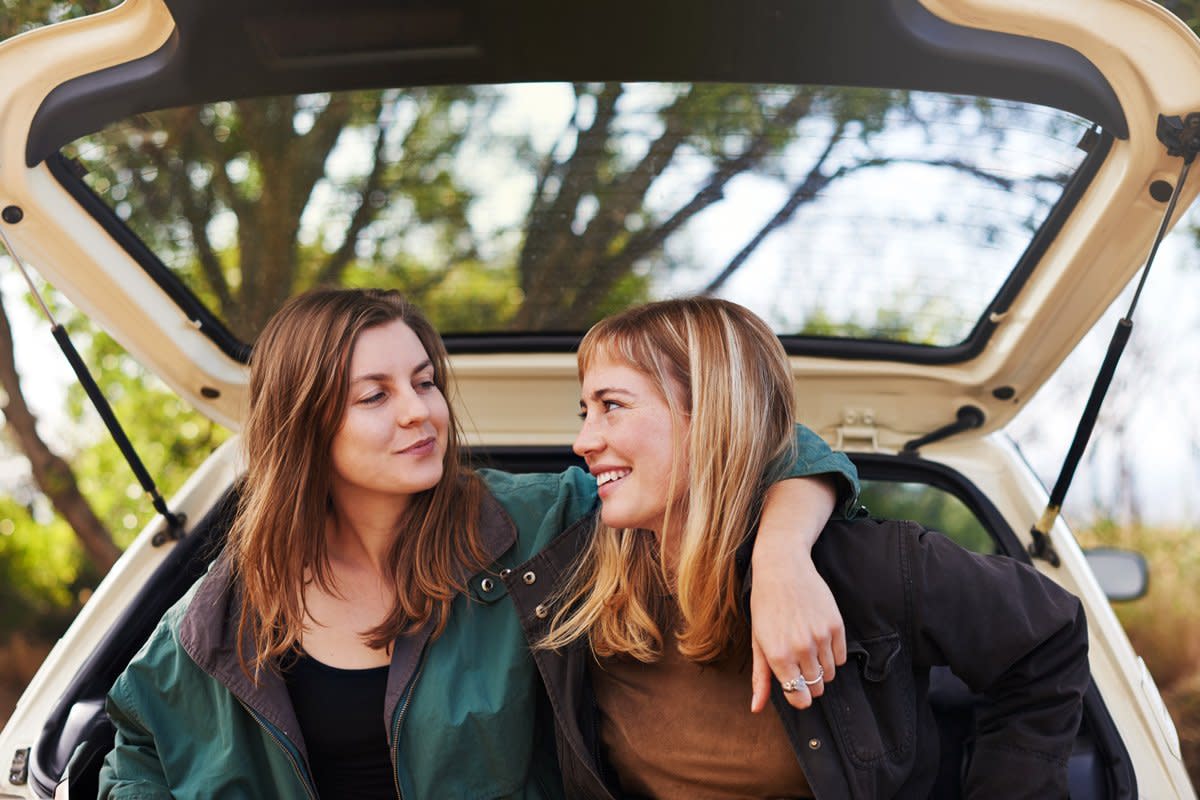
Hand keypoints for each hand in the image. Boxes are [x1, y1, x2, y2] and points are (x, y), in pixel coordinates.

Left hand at [748, 477, 844, 711]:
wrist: (783, 568)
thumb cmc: (765, 605)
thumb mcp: (757, 641)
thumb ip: (760, 677)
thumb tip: (756, 708)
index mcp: (778, 656)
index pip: (799, 698)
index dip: (799, 698)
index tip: (797, 689)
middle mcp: (801, 649)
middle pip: (816, 687)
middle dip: (810, 682)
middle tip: (799, 664)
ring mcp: (821, 638)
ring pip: (830, 673)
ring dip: (821, 668)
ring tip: (808, 648)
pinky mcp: (836, 626)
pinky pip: (842, 657)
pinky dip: (834, 655)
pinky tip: (820, 639)